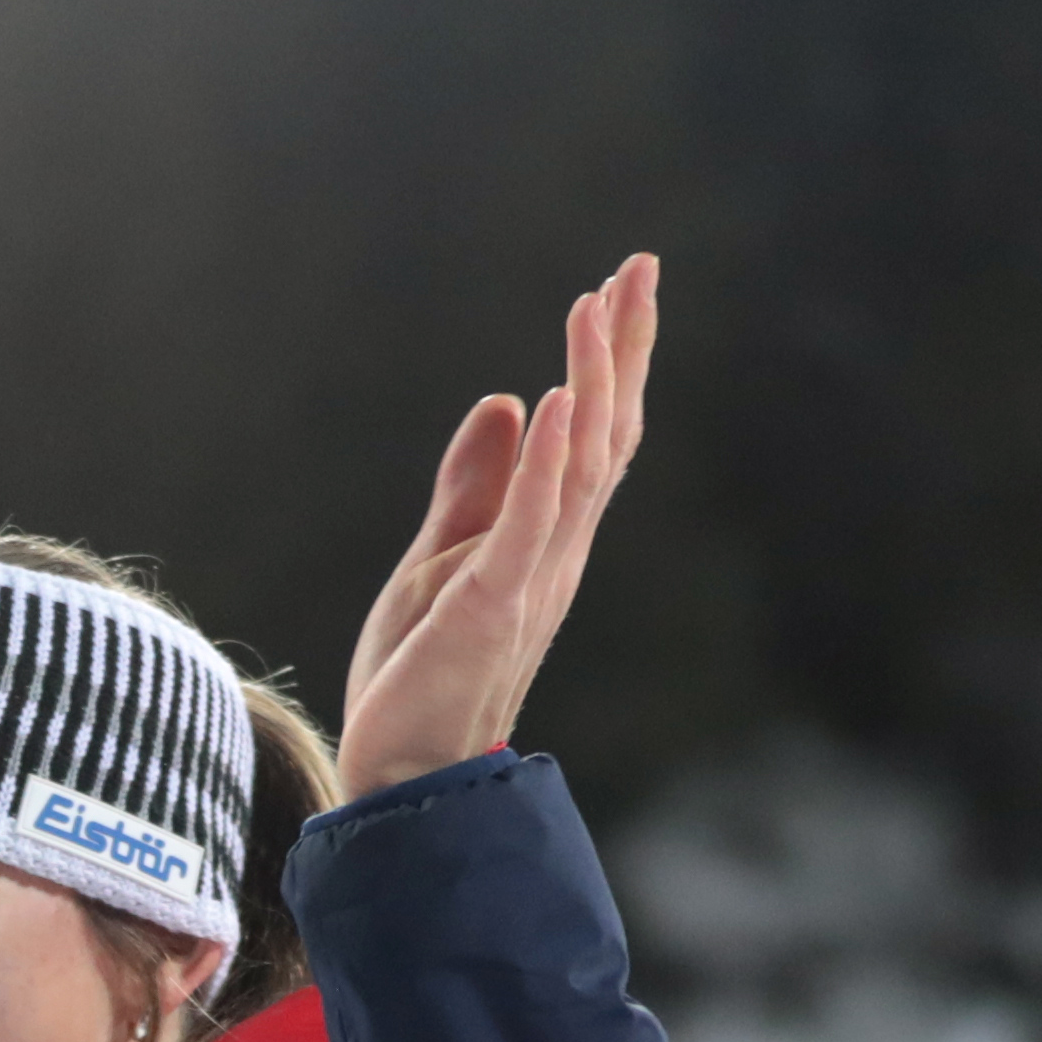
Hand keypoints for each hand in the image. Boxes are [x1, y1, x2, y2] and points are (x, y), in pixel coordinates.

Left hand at [334, 254, 659, 799]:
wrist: (401, 776)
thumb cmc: (423, 678)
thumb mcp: (441, 559)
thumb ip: (476, 486)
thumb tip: (509, 401)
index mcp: (548, 541)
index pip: (595, 435)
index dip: (612, 359)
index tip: (620, 284)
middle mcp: (557, 554)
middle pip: (607, 435)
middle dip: (624, 348)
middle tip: (640, 266)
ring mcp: (531, 580)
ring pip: (581, 466)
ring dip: (592, 379)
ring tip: (597, 304)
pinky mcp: (491, 607)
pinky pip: (530, 525)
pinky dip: (547, 462)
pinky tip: (555, 399)